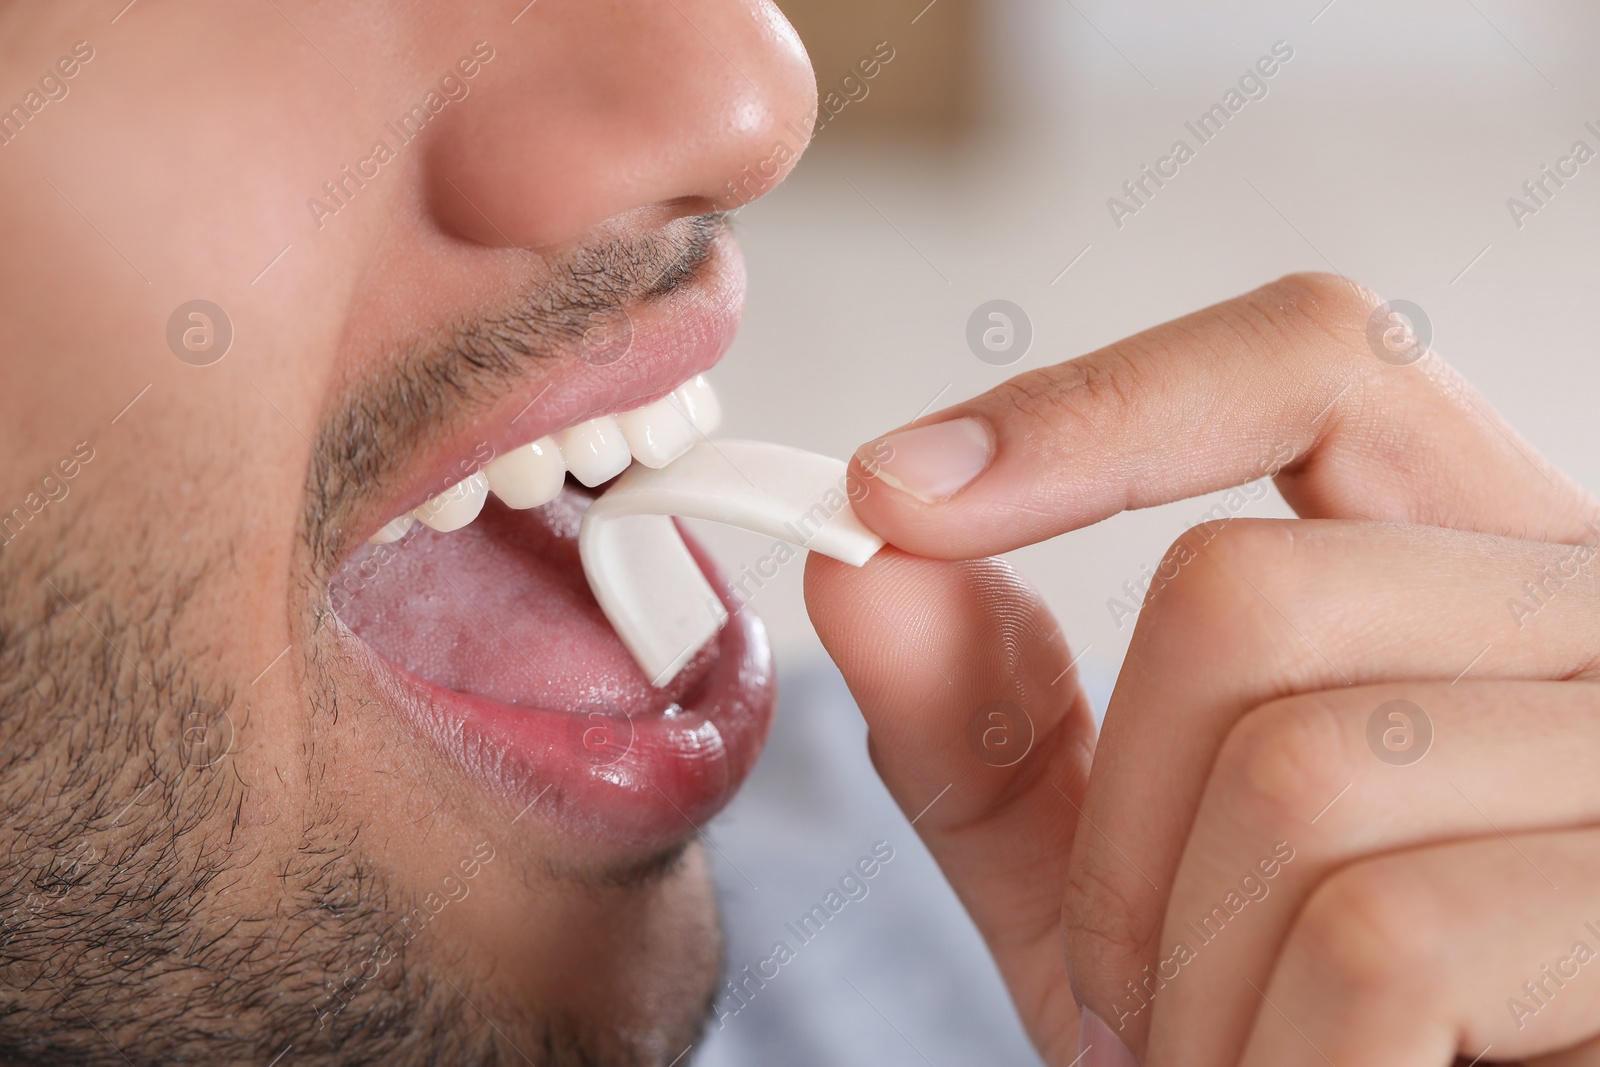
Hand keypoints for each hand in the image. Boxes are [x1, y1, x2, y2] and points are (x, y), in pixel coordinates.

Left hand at [805, 273, 1599, 1065]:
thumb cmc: (1296, 1041)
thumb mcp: (1111, 884)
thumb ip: (989, 731)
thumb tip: (859, 570)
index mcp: (1471, 576)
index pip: (1316, 364)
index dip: (1098, 405)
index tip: (894, 496)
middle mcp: (1588, 621)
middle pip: (1240, 595)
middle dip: (1113, 842)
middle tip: (1128, 1002)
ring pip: (1299, 778)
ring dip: (1188, 975)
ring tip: (1232, 1063)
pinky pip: (1384, 940)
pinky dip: (1280, 1058)